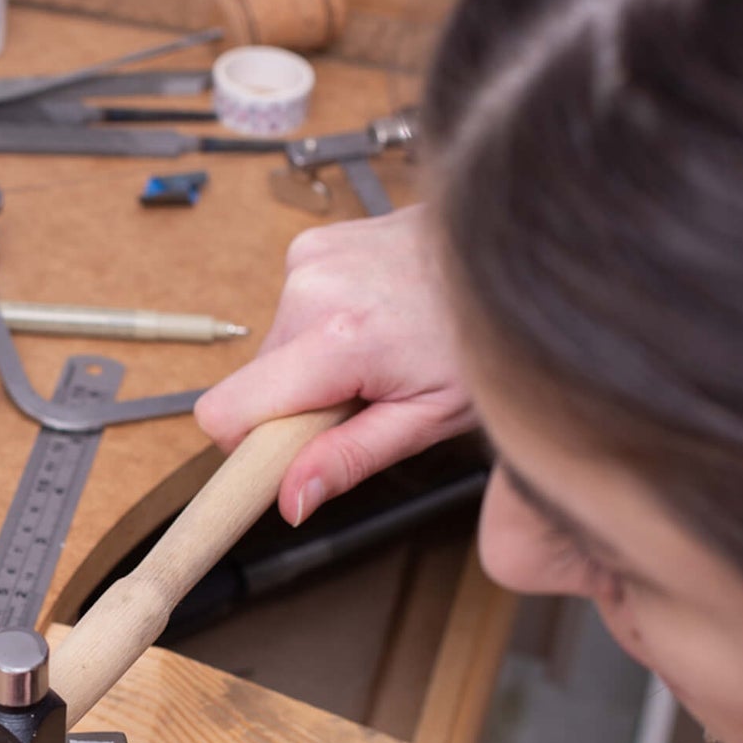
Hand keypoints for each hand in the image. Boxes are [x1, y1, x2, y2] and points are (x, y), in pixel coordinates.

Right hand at [195, 205, 474, 525]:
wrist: (515, 258)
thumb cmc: (484, 341)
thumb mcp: (427, 420)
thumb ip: (349, 459)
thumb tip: (290, 499)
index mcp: (337, 339)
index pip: (226, 412)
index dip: (249, 446)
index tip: (286, 458)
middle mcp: (310, 287)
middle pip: (254, 385)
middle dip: (297, 405)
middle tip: (364, 398)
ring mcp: (309, 257)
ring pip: (274, 351)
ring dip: (314, 366)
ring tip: (379, 355)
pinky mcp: (313, 244)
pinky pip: (292, 312)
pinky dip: (323, 328)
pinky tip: (375, 321)